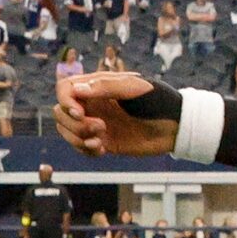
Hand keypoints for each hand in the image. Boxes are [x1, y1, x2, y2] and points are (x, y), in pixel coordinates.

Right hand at [55, 70, 173, 156]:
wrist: (176, 126)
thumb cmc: (158, 100)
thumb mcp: (134, 88)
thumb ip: (106, 87)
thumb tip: (78, 90)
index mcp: (97, 86)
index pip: (65, 89)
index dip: (65, 101)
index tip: (80, 113)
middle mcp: (93, 104)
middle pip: (60, 113)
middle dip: (73, 124)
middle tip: (100, 127)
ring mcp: (96, 123)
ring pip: (67, 131)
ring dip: (77, 139)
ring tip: (100, 142)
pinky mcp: (104, 142)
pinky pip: (81, 148)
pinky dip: (86, 151)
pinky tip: (103, 150)